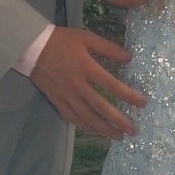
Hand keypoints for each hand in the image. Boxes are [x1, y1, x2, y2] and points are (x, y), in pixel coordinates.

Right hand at [30, 26, 144, 139]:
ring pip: (87, 116)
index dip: (128, 95)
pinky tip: (95, 131)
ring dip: (103, 128)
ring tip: (117, 136)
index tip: (142, 104)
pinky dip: (84, 126)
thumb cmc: (61, 40)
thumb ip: (108, 48)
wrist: (32, 47)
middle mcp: (77, 85)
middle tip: (132, 130)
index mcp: (86, 68)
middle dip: (118, 120)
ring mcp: (66, 95)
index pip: (112, 85)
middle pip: (101, 107)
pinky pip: (72, 117)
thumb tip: (129, 57)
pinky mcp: (57, 100)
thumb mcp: (86, 38)